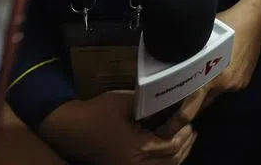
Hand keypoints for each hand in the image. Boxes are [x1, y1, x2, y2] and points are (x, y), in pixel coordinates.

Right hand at [41, 91, 196, 164]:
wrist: (69, 128)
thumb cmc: (97, 113)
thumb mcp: (128, 102)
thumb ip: (153, 105)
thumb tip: (174, 102)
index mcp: (137, 151)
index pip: (172, 147)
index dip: (184, 133)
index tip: (189, 120)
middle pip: (171, 161)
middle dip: (184, 145)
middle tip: (191, 130)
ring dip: (175, 154)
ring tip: (184, 138)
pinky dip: (163, 160)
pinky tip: (166, 147)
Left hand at [156, 0, 260, 137]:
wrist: (256, 20)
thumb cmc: (226, 24)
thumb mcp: (200, 38)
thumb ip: (187, 56)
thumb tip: (166, 64)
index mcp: (212, 78)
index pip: (189, 110)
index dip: (174, 124)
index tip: (161, 131)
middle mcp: (224, 86)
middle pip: (199, 109)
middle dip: (184, 117)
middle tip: (166, 123)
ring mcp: (236, 85)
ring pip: (211, 97)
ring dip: (200, 97)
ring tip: (186, 92)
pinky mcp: (243, 81)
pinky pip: (223, 89)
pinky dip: (214, 86)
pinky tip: (212, 74)